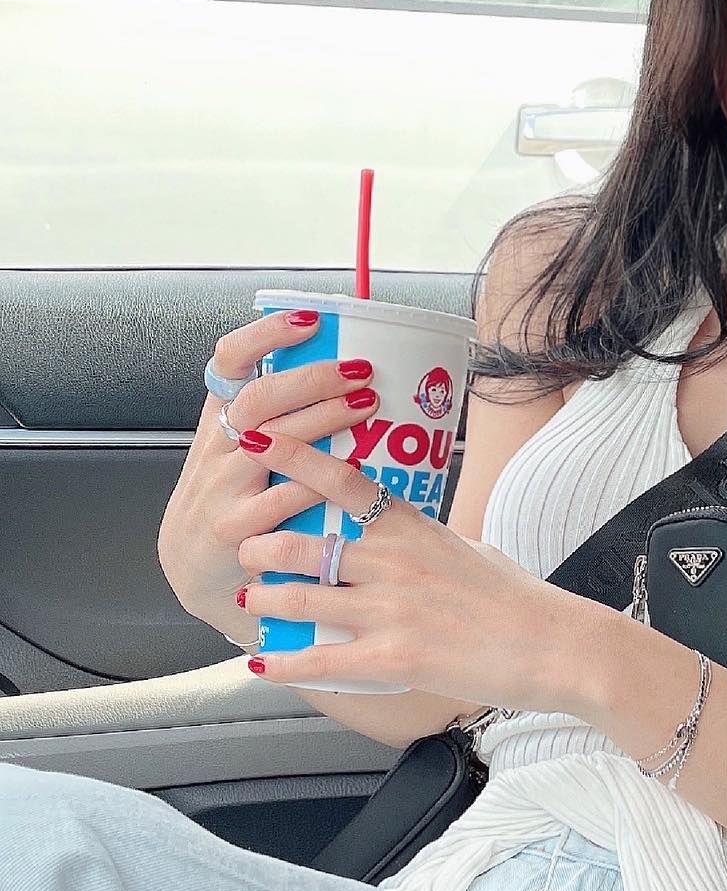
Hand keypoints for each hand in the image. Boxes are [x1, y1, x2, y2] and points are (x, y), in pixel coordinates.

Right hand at [157, 311, 383, 634]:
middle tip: (361, 370)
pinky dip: (314, 483)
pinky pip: (278, 501)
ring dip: (321, 421)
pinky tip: (349, 472)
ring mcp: (222, 489)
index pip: (231, 361)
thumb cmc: (235, 501)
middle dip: (313, 379)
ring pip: (270, 443)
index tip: (310, 319)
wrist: (195, 572)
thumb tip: (348, 369)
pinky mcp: (234, 530)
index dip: (266, 335)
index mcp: (221, 419)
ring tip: (367, 407)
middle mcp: (218, 448)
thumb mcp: (242, 450)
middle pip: (259, 399)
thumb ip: (281, 416)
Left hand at [230, 427, 587, 706]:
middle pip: (304, 543)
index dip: (293, 458)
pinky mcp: (393, 658)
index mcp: (413, 528)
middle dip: (262, 545)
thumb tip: (400, 531)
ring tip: (248, 596)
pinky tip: (260, 662)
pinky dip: (283, 661)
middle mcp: (394, 562)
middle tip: (246, 547)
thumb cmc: (518, 598)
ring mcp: (390, 610)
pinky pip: (320, 659)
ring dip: (264, 597)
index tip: (256, 441)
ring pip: (301, 597)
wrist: (554, 645)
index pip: (343, 480)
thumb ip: (424, 538)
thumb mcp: (469, 547)